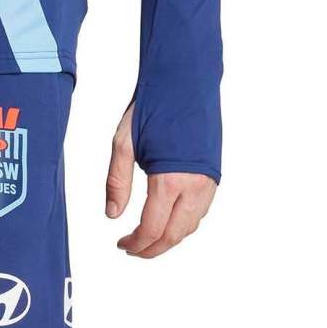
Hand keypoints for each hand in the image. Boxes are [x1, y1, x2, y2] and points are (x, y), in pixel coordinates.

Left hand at [104, 102, 216, 257]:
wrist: (186, 79)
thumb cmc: (154, 105)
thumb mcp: (123, 144)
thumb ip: (116, 183)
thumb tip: (112, 216)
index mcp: (170, 179)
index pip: (152, 229)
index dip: (136, 244)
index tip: (121, 244)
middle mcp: (194, 185)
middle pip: (174, 235)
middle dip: (152, 249)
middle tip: (132, 249)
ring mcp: (208, 181)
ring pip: (190, 226)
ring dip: (168, 238)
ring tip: (147, 238)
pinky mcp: (214, 174)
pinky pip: (200, 211)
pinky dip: (183, 224)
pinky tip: (167, 220)